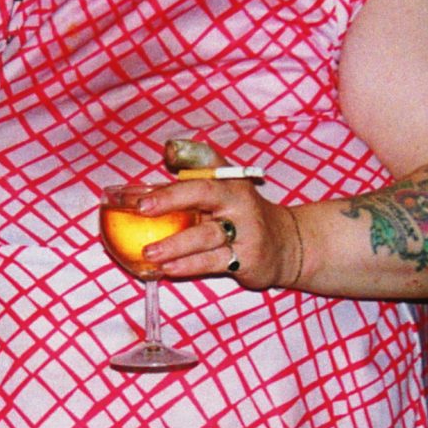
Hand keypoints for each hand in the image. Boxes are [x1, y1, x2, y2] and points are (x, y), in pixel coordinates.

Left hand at [135, 174, 305, 291]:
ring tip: (149, 253)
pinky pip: (212, 262)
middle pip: (203, 193)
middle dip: (171, 198)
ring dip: (174, 244)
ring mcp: (244, 230)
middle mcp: (237, 201)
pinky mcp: (246, 258)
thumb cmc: (242, 214)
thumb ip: (194, 173)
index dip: (171, 178)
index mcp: (228, 181)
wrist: (285, 244)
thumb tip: (161, 159)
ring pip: (205, 235)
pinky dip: (188, 266)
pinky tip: (167, 268)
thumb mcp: (225, 188)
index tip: (142, 192)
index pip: (198, 172)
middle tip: (142, 208)